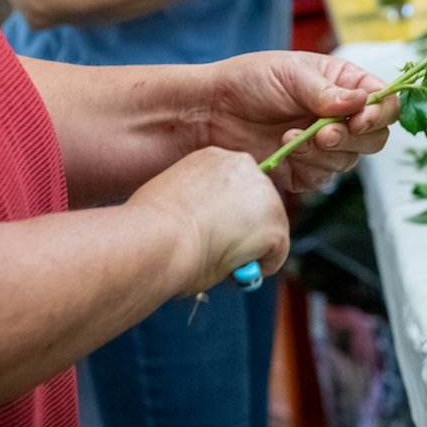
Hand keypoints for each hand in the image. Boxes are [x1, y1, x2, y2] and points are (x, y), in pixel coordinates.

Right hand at [129, 147, 288, 295]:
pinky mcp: (274, 223)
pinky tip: (232, 268)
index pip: (234, 187)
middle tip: (221, 252)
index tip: (210, 232)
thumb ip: (196, 207)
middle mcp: (244, 166)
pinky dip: (259, 268)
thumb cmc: (150, 227)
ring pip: (269, 229)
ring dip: (251, 248)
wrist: (156, 238)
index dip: (226, 214)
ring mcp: (264, 194)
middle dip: (245, 230)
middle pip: (258, 203)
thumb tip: (205, 230)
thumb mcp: (174, 202)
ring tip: (219, 259)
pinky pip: (276, 254)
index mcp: (214, 158)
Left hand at [201, 51, 399, 191]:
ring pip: (349, 162)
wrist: (209, 112)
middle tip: (322, 134)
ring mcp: (324, 145)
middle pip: (375, 138)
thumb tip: (360, 104)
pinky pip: (323, 179)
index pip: (385, 104)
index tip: (358, 120)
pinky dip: (306, 168)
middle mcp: (341, 116)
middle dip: (350, 138)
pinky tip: (284, 150)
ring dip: (323, 153)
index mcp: (345, 84)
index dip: (379, 115)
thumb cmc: (248, 81)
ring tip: (290, 136)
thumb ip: (327, 92)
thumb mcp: (291, 74)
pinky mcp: (305, 170)